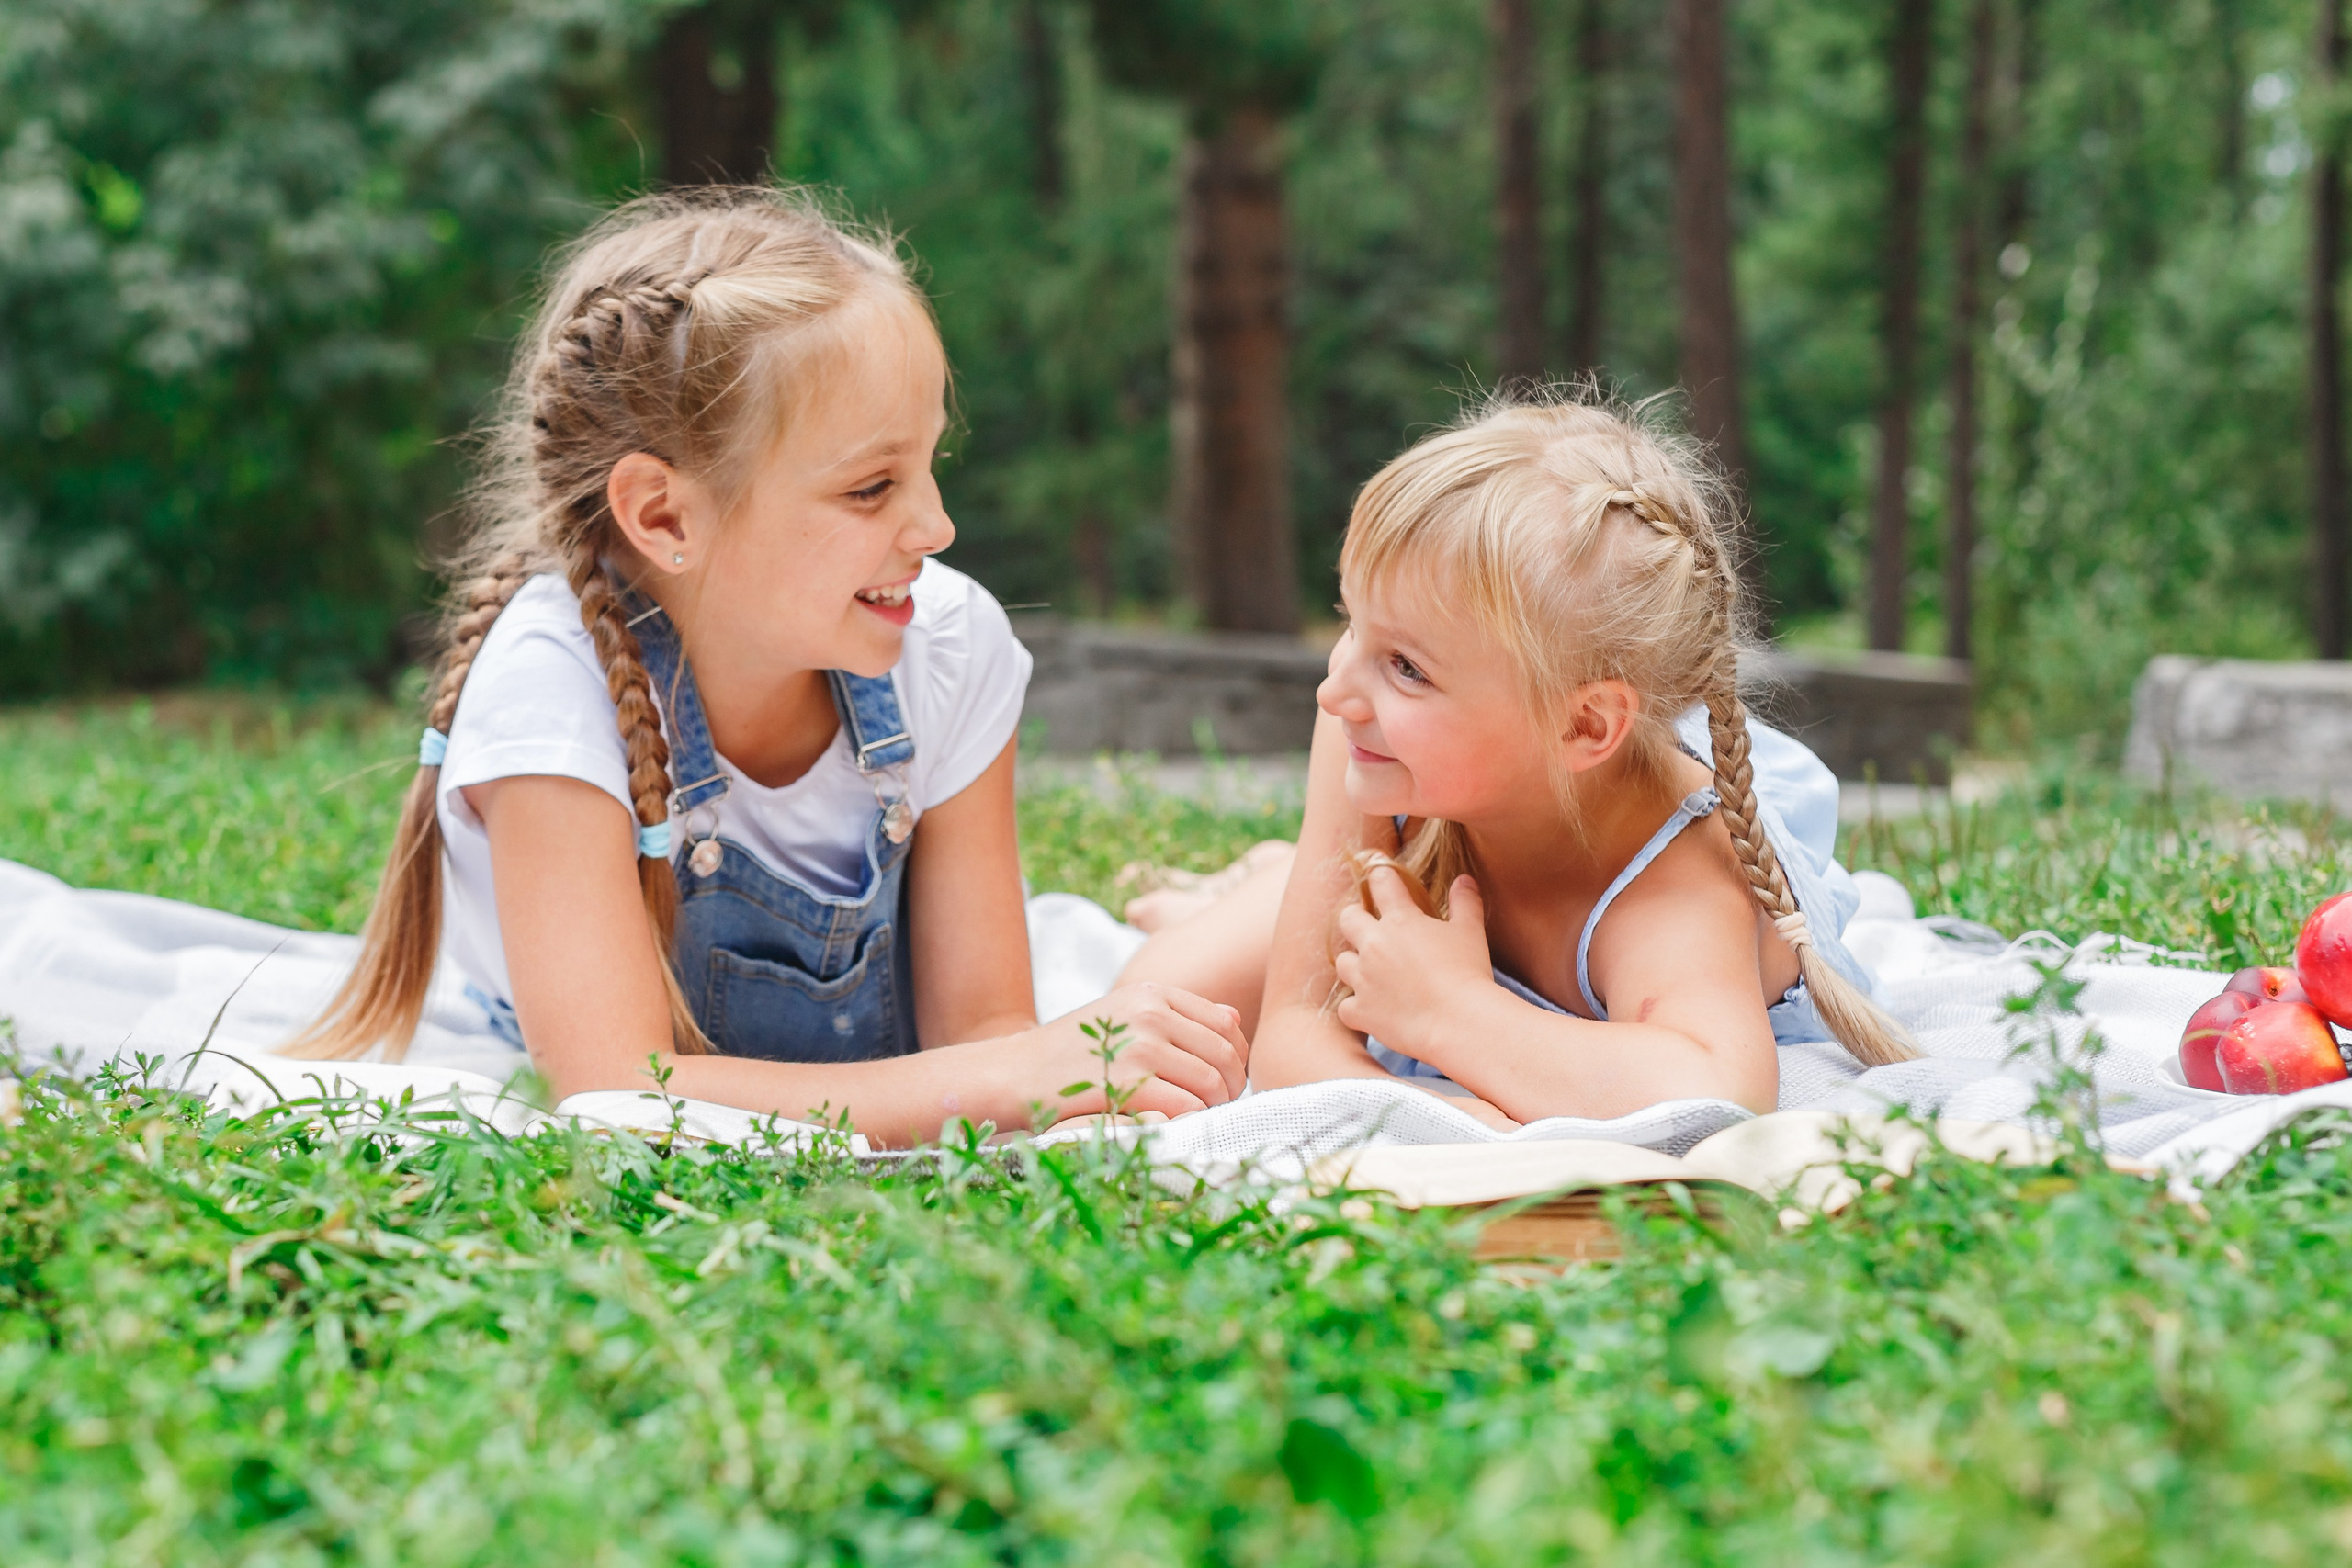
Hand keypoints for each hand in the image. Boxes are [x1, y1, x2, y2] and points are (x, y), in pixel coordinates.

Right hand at [1014, 981, 1249, 1122]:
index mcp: (1152, 993)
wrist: (1013, 1073)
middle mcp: (1150, 1013)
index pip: (1225, 1025)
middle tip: (1219, 1109)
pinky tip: (1176, 1127)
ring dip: (1215, 1109)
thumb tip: (1236, 1018)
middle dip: (1231, 1087)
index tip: (1227, 1081)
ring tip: (1199, 1120)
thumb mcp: (1123, 1017)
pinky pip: (1187, 1107)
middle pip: (1224, 1055)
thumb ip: (1178, 1016)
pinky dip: (1191, 1122)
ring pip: (1212, 1082)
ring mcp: (1139, 1046)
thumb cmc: (1071, 1051)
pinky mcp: (1127, 1083)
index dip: (1237, 1058)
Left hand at [1333, 868, 1495, 1064]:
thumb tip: (1464, 879)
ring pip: (1342, 962)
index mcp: (1401, 921)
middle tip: (1366, 924)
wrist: (1458, 1021)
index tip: (1378, 871)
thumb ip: (1465, 902)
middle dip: (1355, 918)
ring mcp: (1364, 979)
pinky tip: (1369, 1009)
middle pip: (1348, 919)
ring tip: (1368, 969)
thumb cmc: (1468, 973)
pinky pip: (1345, 1007)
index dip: (1379, 874)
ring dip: (1353, 963)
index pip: (1382, 884)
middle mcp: (1374, 945)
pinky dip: (1355, 1007)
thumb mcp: (1470, 932)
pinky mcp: (1362, 1011)